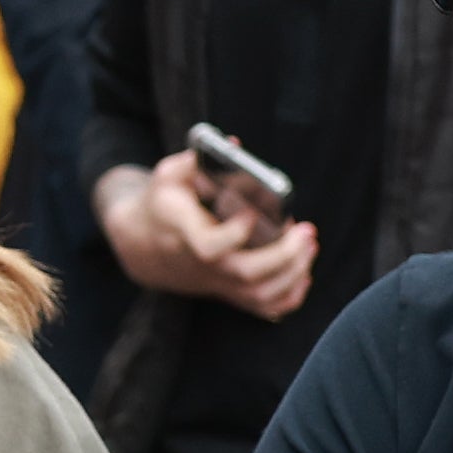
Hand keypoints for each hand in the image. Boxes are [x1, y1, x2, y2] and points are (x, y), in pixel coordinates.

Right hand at [99, 154, 315, 317]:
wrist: (144, 245)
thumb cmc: (163, 204)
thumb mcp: (169, 176)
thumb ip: (198, 160)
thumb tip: (234, 145)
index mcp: (184, 234)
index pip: (209, 247)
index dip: (235, 235)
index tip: (253, 213)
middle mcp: (201, 264)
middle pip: (245, 274)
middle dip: (283, 255)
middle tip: (306, 230)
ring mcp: (216, 281)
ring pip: (259, 294)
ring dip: (293, 273)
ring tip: (309, 244)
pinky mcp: (228, 291)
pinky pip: (263, 308)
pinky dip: (289, 297)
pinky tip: (303, 273)